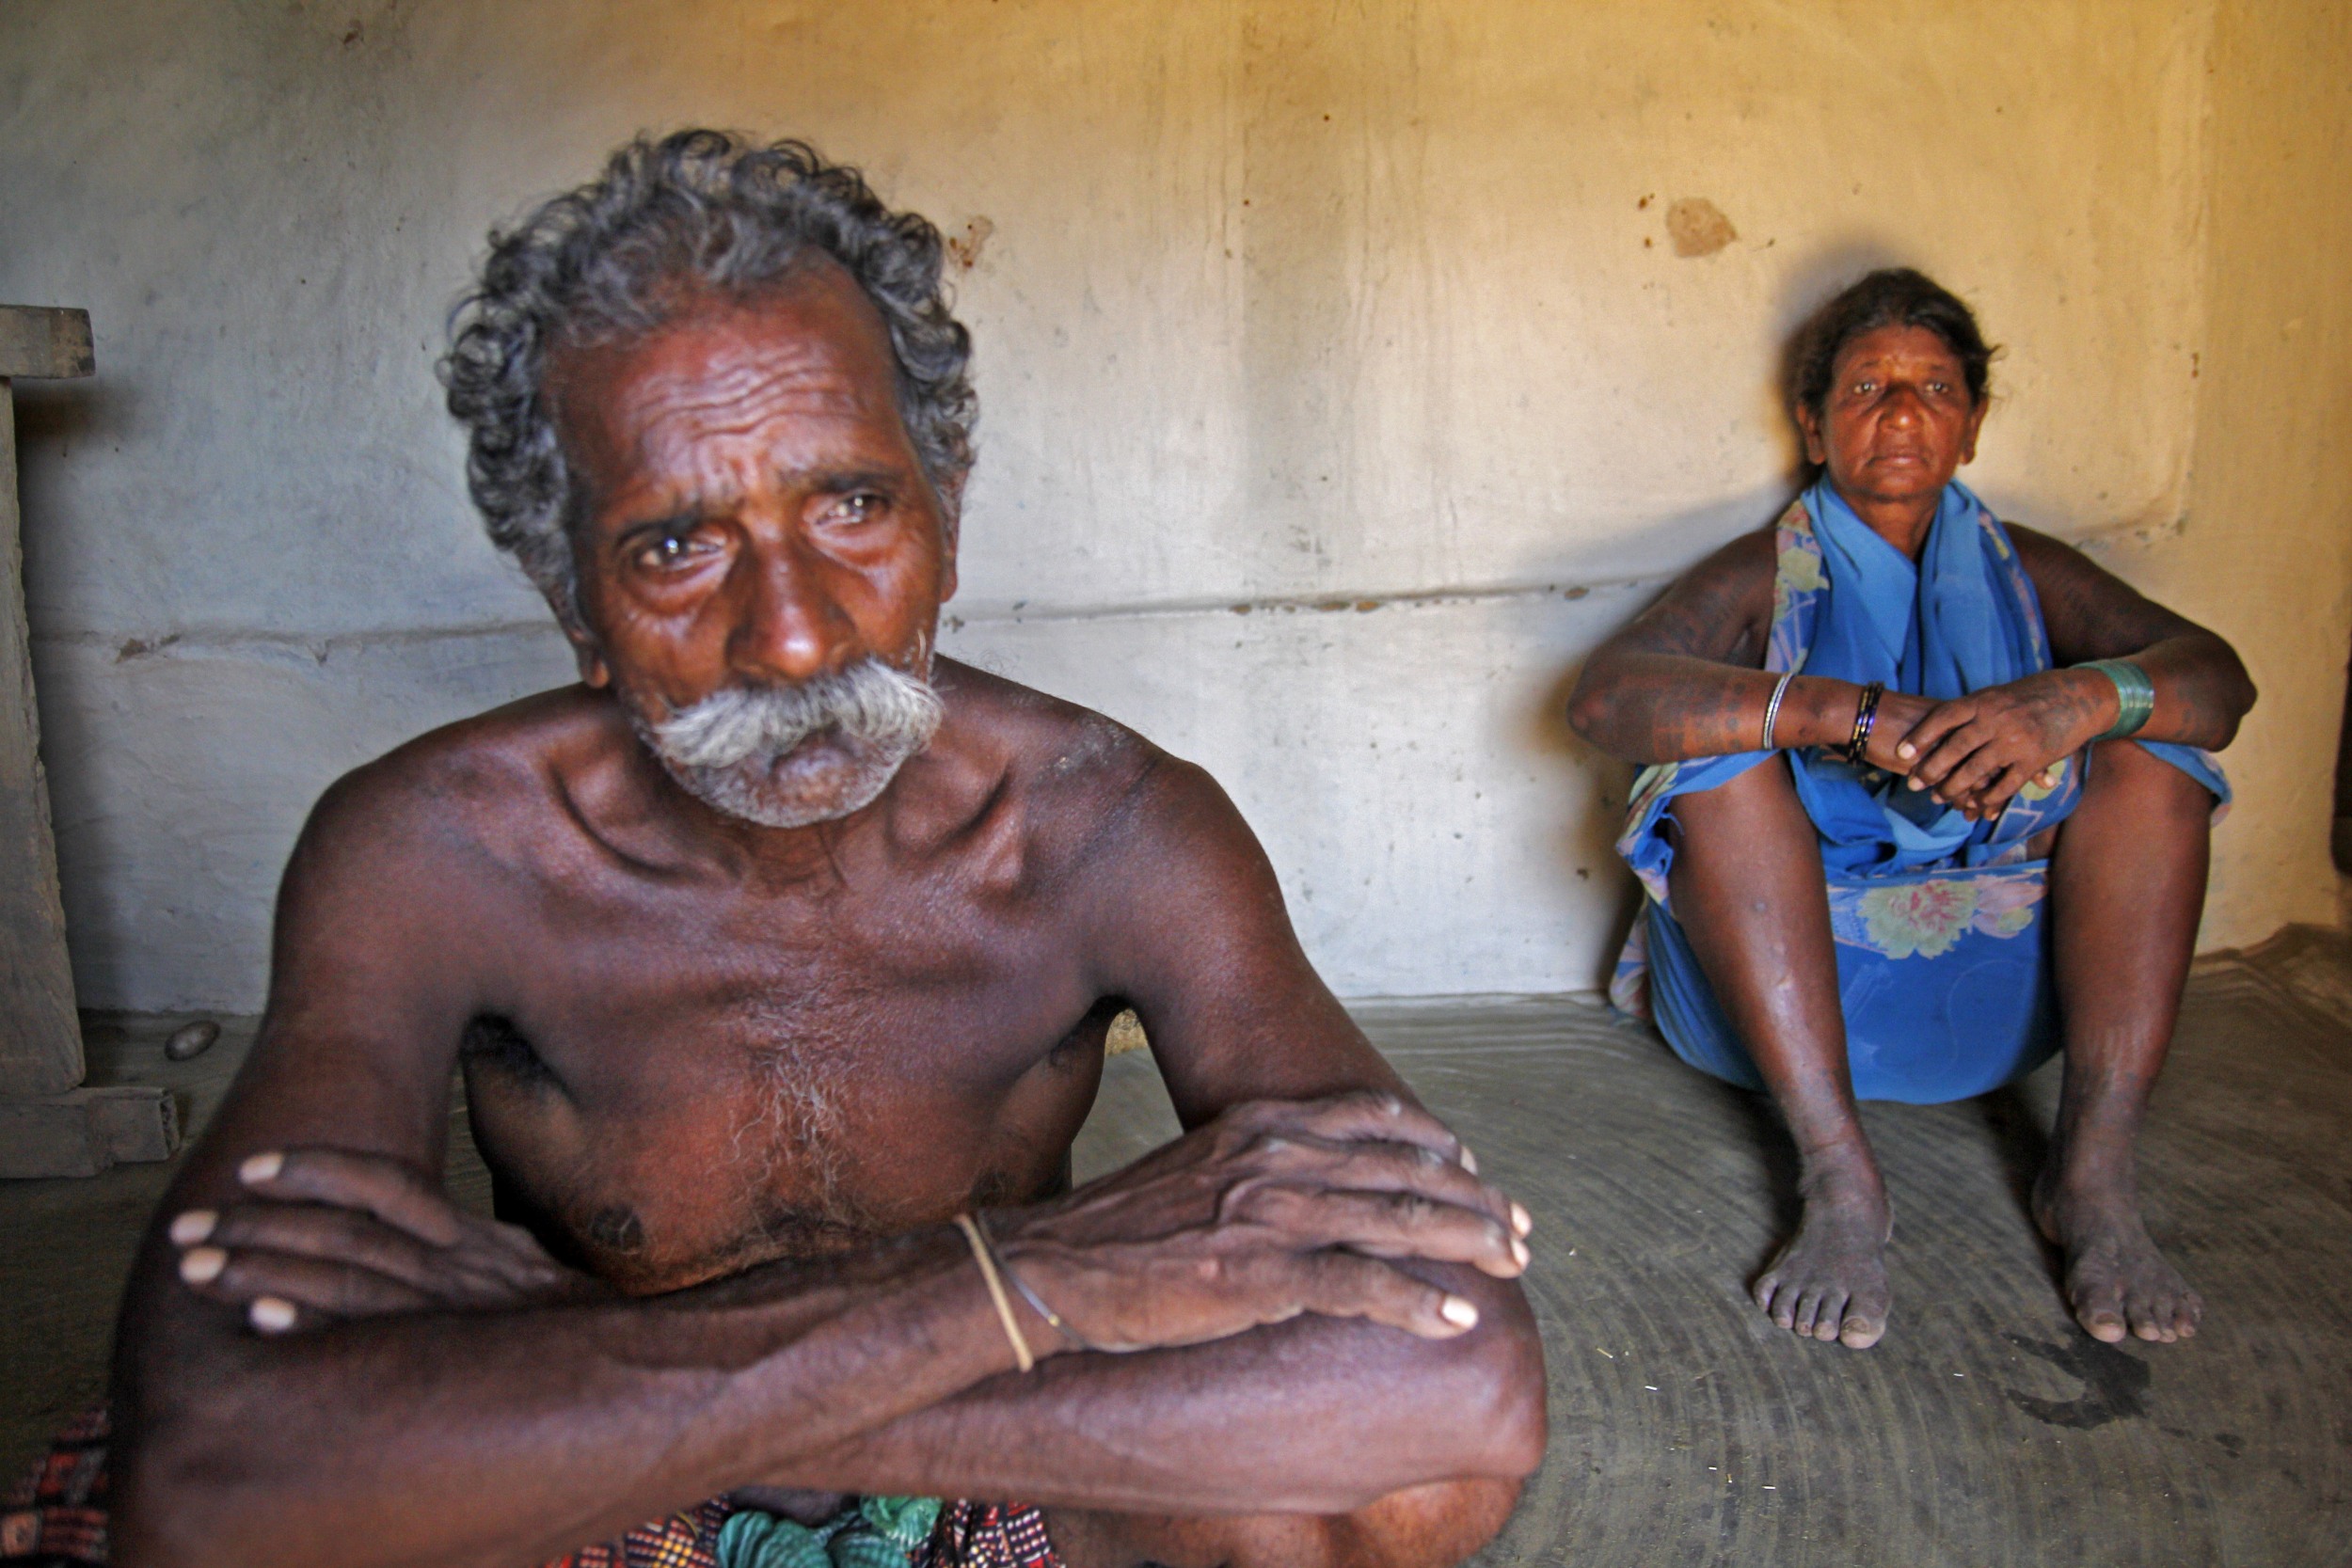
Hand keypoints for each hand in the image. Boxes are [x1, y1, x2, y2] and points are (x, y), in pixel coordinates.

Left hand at [170, 1147, 597, 1332]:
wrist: (647, 1366)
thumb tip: (430, 1235)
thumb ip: (477, 1256)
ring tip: (199, 1267)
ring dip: (263, 1266)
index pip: (387, 1186)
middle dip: (260, 1223)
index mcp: (474, 1242)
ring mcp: (456, 1309)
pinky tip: (261, 1315)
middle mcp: (462, 1265)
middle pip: (348, 1228)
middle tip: (190, 1227)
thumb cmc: (577, 1333)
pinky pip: (372, 1330)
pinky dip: (312, 1317)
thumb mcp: (527, 1278)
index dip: (318, 1169)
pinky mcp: (451, 1349)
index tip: (254, 1169)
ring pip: (348, 1273)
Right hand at [992, 1090, 1532, 1352]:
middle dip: (1474, 1199)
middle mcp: (1276, 1156)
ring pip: (1398, 1218)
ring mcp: (1271, 1214)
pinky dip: (1418, 1302)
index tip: (1473, 1166)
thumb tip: (1310, 1184)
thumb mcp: (1200, 1168)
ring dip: (1468, 1242)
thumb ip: (1259, 1164)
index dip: (1436, 1142)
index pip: (1373, 1118)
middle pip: (1404, 1169)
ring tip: (1513, 1264)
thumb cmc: (1122, 1228)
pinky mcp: (1261, 1275)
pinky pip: (1361, 1286)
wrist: (1053, 1267)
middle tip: (1520, 1227)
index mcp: (1262, 1123)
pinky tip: (1456, 1318)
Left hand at [1881, 670, 2104, 818]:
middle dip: (1931, 769)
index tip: (1901, 754)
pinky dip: (1988, 798)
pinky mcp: (2034, 759)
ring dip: (1955, 788)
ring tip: (1939, 798)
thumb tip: (1937, 726)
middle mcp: (1997, 719)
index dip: (1921, 736)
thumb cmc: (2031, 695)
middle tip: (1914, 785)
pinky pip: (2006, 784)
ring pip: (1976, 770)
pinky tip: (1976, 806)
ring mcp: (2016, 740)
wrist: (2078, 696)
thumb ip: (1972, 710)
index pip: (1944, 717)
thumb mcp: (1998, 695)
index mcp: (1984, 700)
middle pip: (1955, 747)